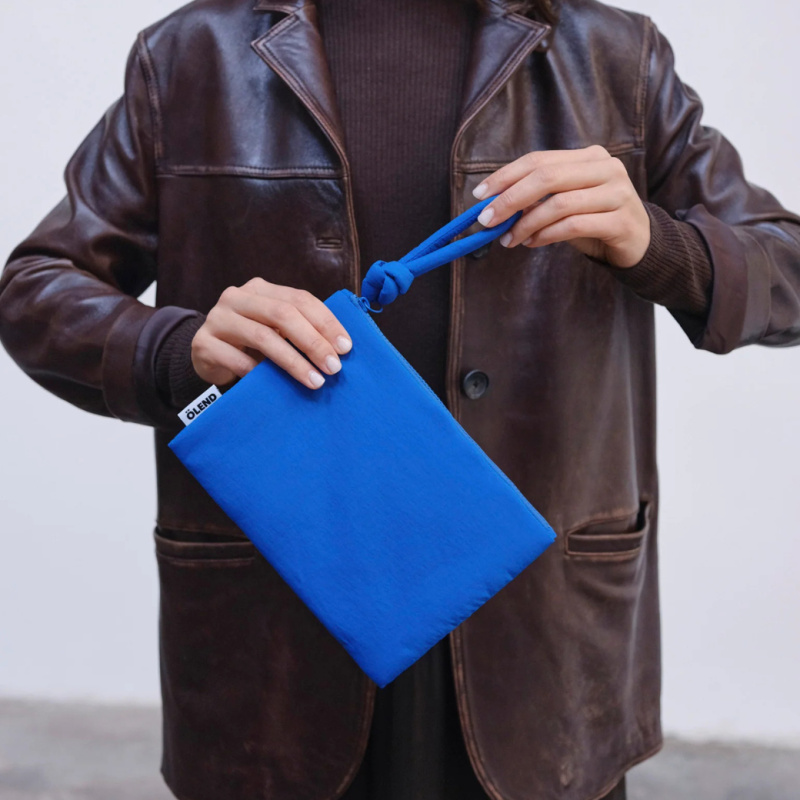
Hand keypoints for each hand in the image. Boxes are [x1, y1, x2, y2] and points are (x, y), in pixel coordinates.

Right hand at [191, 278, 352, 389]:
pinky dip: (259, 373)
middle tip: (334, 367)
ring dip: (293, 362)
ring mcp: (217, 318)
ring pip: (263, 337)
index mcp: (261, 289)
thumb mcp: (275, 329)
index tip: (346, 347)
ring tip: (315, 381)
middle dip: (313, 342)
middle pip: (283, 315)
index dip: (326, 322)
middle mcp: (237, 297)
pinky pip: (237, 360)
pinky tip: (274, 386)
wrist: (207, 354)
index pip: (300, 299)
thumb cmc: (251, 343)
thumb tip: (341, 347)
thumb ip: (301, 329)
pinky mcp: (204, 343)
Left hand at [472, 144, 650, 267]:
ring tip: (510, 239)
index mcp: (588, 157)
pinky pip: (574, 225)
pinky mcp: (621, 220)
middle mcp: (605, 168)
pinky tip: (532, 243)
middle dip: (510, 199)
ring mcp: (617, 192)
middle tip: (487, 220)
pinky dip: (546, 235)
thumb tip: (495, 206)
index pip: (538, 160)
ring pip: (559, 204)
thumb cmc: (595, 220)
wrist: (639, 242)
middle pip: (546, 177)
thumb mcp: (565, 203)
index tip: (480, 195)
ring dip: (526, 224)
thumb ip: (537, 199)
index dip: (505, 176)